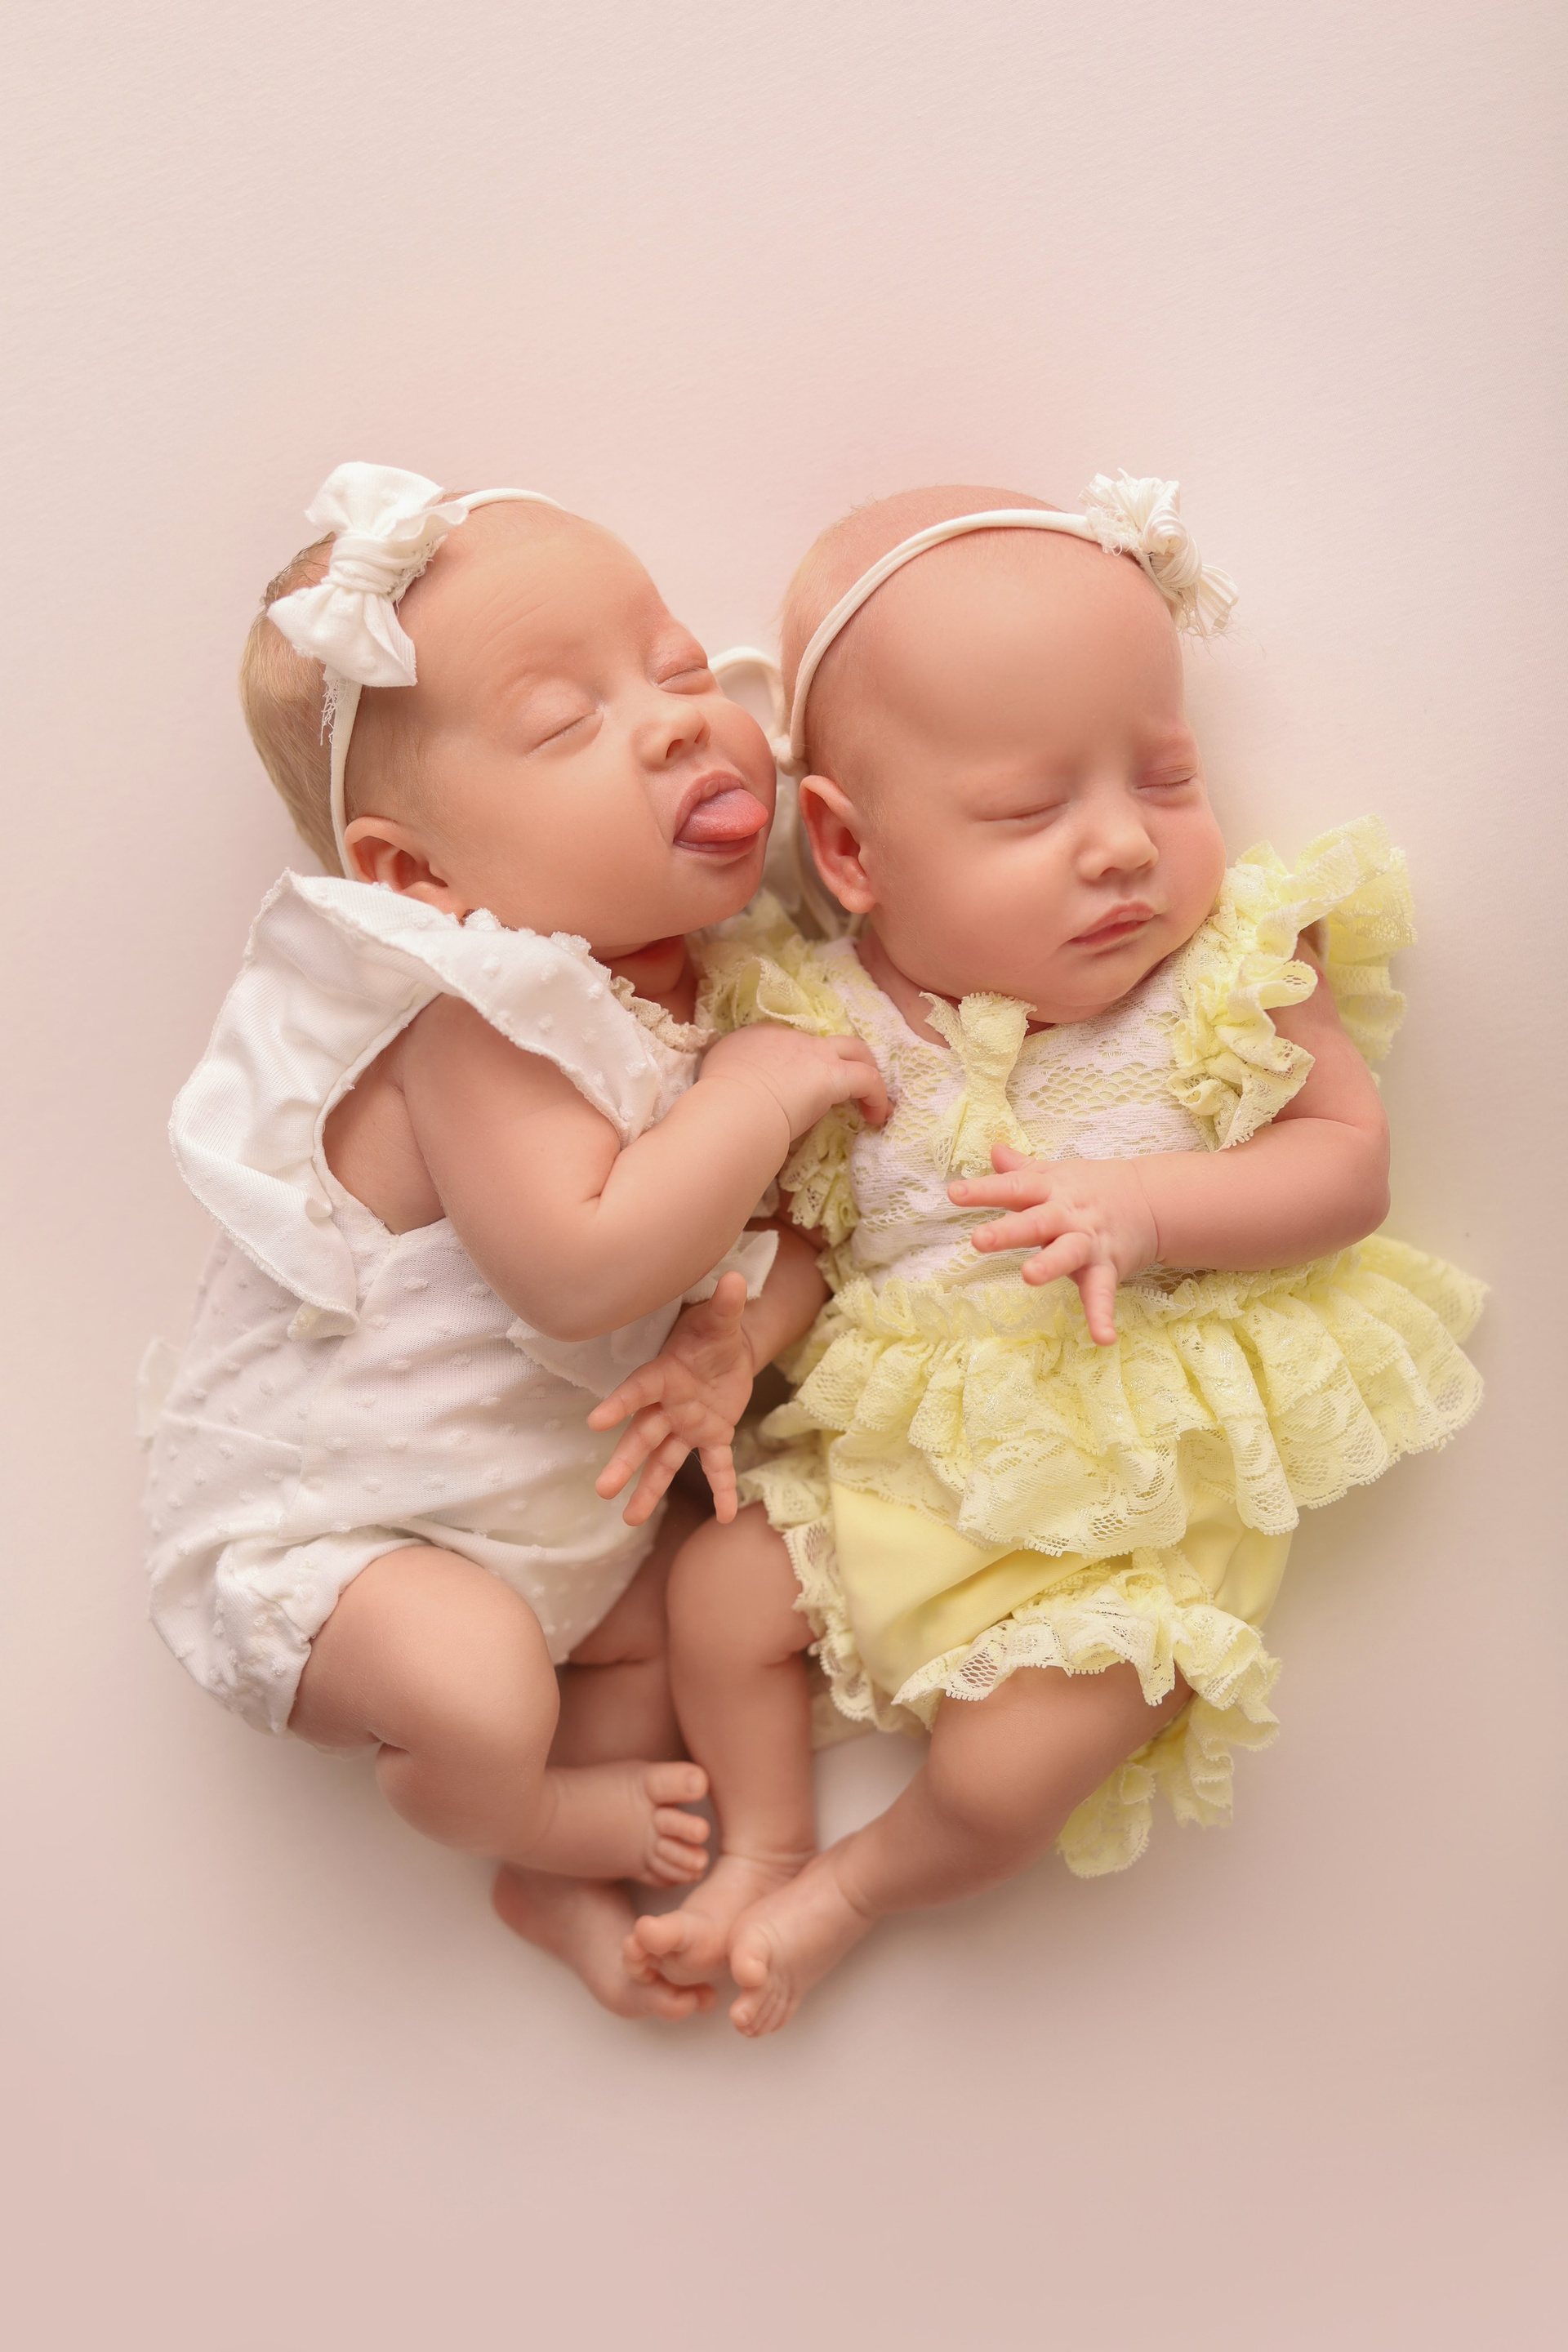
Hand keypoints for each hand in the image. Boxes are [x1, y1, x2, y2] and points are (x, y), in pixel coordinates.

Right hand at [587, 1272, 757, 1524]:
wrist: (732, 1345)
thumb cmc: (713, 1330)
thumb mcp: (721, 1318)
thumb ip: (726, 1304)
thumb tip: (735, 1279)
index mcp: (665, 1375)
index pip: (638, 1390)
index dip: (619, 1404)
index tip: (595, 1422)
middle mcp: (669, 1405)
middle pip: (643, 1436)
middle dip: (624, 1462)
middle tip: (603, 1490)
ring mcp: (687, 1424)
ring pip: (664, 1460)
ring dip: (648, 1489)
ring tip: (630, 1519)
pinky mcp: (711, 1435)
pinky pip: (715, 1466)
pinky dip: (722, 1489)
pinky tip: (723, 1516)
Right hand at [699, 1026, 888, 1143]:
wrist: (732, 1106)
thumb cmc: (718, 1100)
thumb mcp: (717, 1075)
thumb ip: (732, 1074)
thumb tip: (735, 1090)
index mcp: (760, 1036)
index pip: (789, 1042)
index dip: (801, 1063)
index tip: (800, 1088)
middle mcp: (791, 1038)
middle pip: (826, 1039)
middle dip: (842, 1056)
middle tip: (848, 1082)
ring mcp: (814, 1053)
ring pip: (855, 1050)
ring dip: (866, 1070)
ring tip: (871, 1100)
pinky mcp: (834, 1075)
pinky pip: (868, 1080)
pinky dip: (878, 1096)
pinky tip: (877, 1117)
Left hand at [948, 1143, 1160, 1345]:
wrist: (1151, 1201)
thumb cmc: (1091, 1188)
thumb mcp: (1056, 1173)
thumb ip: (1021, 1168)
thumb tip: (993, 1149)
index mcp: (1050, 1190)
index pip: (1015, 1186)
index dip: (984, 1190)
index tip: (954, 1193)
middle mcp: (1067, 1215)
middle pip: (1036, 1221)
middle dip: (1009, 1230)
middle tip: (979, 1239)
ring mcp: (1088, 1243)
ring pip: (1067, 1253)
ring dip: (1050, 1265)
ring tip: (1030, 1277)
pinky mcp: (1107, 1268)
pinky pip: (1103, 1293)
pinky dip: (1102, 1315)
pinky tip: (1102, 1339)